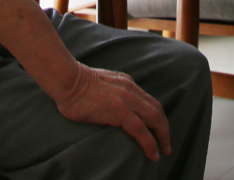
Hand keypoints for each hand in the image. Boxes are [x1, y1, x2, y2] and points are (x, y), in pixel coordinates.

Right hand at [55, 63, 169, 159]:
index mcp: (126, 82)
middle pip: (156, 109)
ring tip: (163, 150)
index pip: (148, 100)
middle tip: (165, 144)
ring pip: (154, 118)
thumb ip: (111, 93)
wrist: (67, 80)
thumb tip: (111, 107)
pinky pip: (141, 129)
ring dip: (162, 135)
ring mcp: (126, 99)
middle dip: (164, 127)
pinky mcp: (119, 111)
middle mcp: (130, 89)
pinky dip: (150, 142)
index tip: (158, 129)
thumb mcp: (101, 83)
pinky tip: (153, 153)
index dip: (157, 116)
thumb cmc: (76, 84)